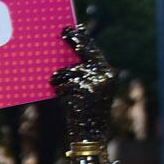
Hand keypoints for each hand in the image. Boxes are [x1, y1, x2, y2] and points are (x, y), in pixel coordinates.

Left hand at [51, 24, 116, 144]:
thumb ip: (83, 74)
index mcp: (108, 74)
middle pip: (86, 50)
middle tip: (63, 31)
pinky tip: (62, 98)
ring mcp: (96, 81)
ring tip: (56, 84)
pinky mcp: (85, 88)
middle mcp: (105, 74)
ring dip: (60, 77)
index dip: (83, 39)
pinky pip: (65, 83)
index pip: (95, 51)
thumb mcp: (88, 90)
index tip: (74, 28)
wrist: (91, 135)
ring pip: (71, 70)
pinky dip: (60, 89)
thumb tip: (68, 58)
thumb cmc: (85, 114)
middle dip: (74, 40)